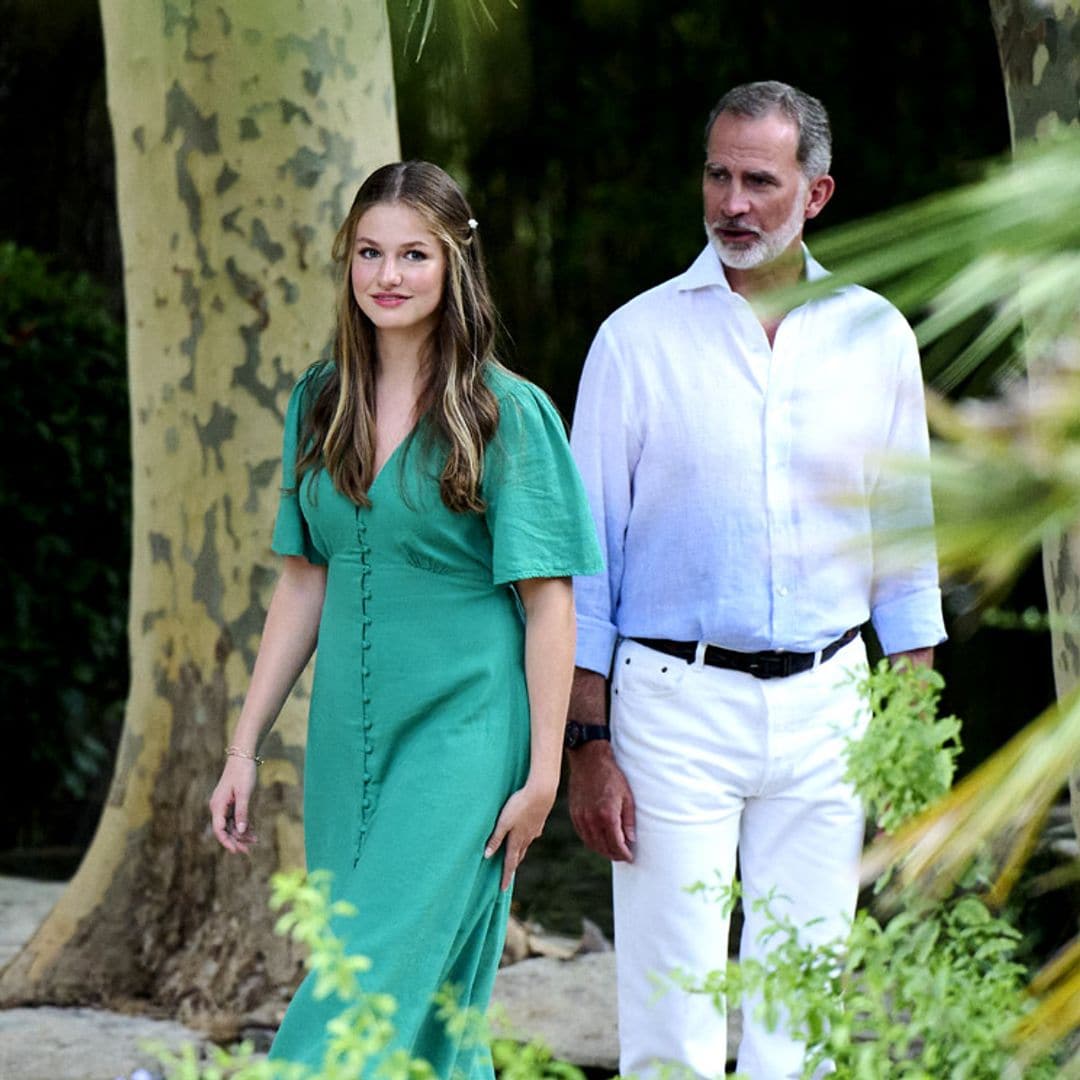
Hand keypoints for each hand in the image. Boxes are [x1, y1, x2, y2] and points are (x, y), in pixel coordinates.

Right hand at [209, 757, 258, 853]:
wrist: (242, 757)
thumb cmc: (243, 773)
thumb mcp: (244, 793)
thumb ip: (242, 812)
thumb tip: (240, 831)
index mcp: (217, 806)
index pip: (219, 829)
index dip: (227, 842)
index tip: (236, 851)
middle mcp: (218, 807)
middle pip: (225, 829)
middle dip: (236, 840)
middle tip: (248, 851)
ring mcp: (224, 805)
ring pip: (231, 825)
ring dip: (241, 833)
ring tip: (255, 841)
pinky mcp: (230, 803)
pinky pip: (235, 818)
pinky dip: (243, 825)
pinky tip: (252, 832)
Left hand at [485, 780, 556, 890]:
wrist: (541, 792)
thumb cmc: (519, 806)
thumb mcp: (503, 822)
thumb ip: (495, 839)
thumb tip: (486, 856)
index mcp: (516, 841)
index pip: (509, 863)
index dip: (505, 877)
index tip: (502, 890)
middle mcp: (526, 839)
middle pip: (518, 856)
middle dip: (512, 866)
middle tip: (507, 875)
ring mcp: (534, 830)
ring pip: (525, 846)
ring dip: (519, 853)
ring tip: (515, 858)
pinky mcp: (539, 821)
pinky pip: (531, 834)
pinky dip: (527, 839)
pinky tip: (528, 835)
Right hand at [568, 741, 635, 861]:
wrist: (589, 761)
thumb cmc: (611, 776)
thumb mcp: (627, 796)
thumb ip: (629, 820)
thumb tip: (631, 840)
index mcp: (607, 815)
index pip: (616, 844)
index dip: (624, 854)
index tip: (630, 856)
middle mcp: (592, 819)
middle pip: (603, 847)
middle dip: (614, 854)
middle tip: (623, 855)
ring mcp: (581, 818)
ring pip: (591, 844)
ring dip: (602, 850)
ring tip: (612, 850)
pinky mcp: (574, 814)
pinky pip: (583, 835)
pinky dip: (592, 841)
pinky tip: (599, 840)